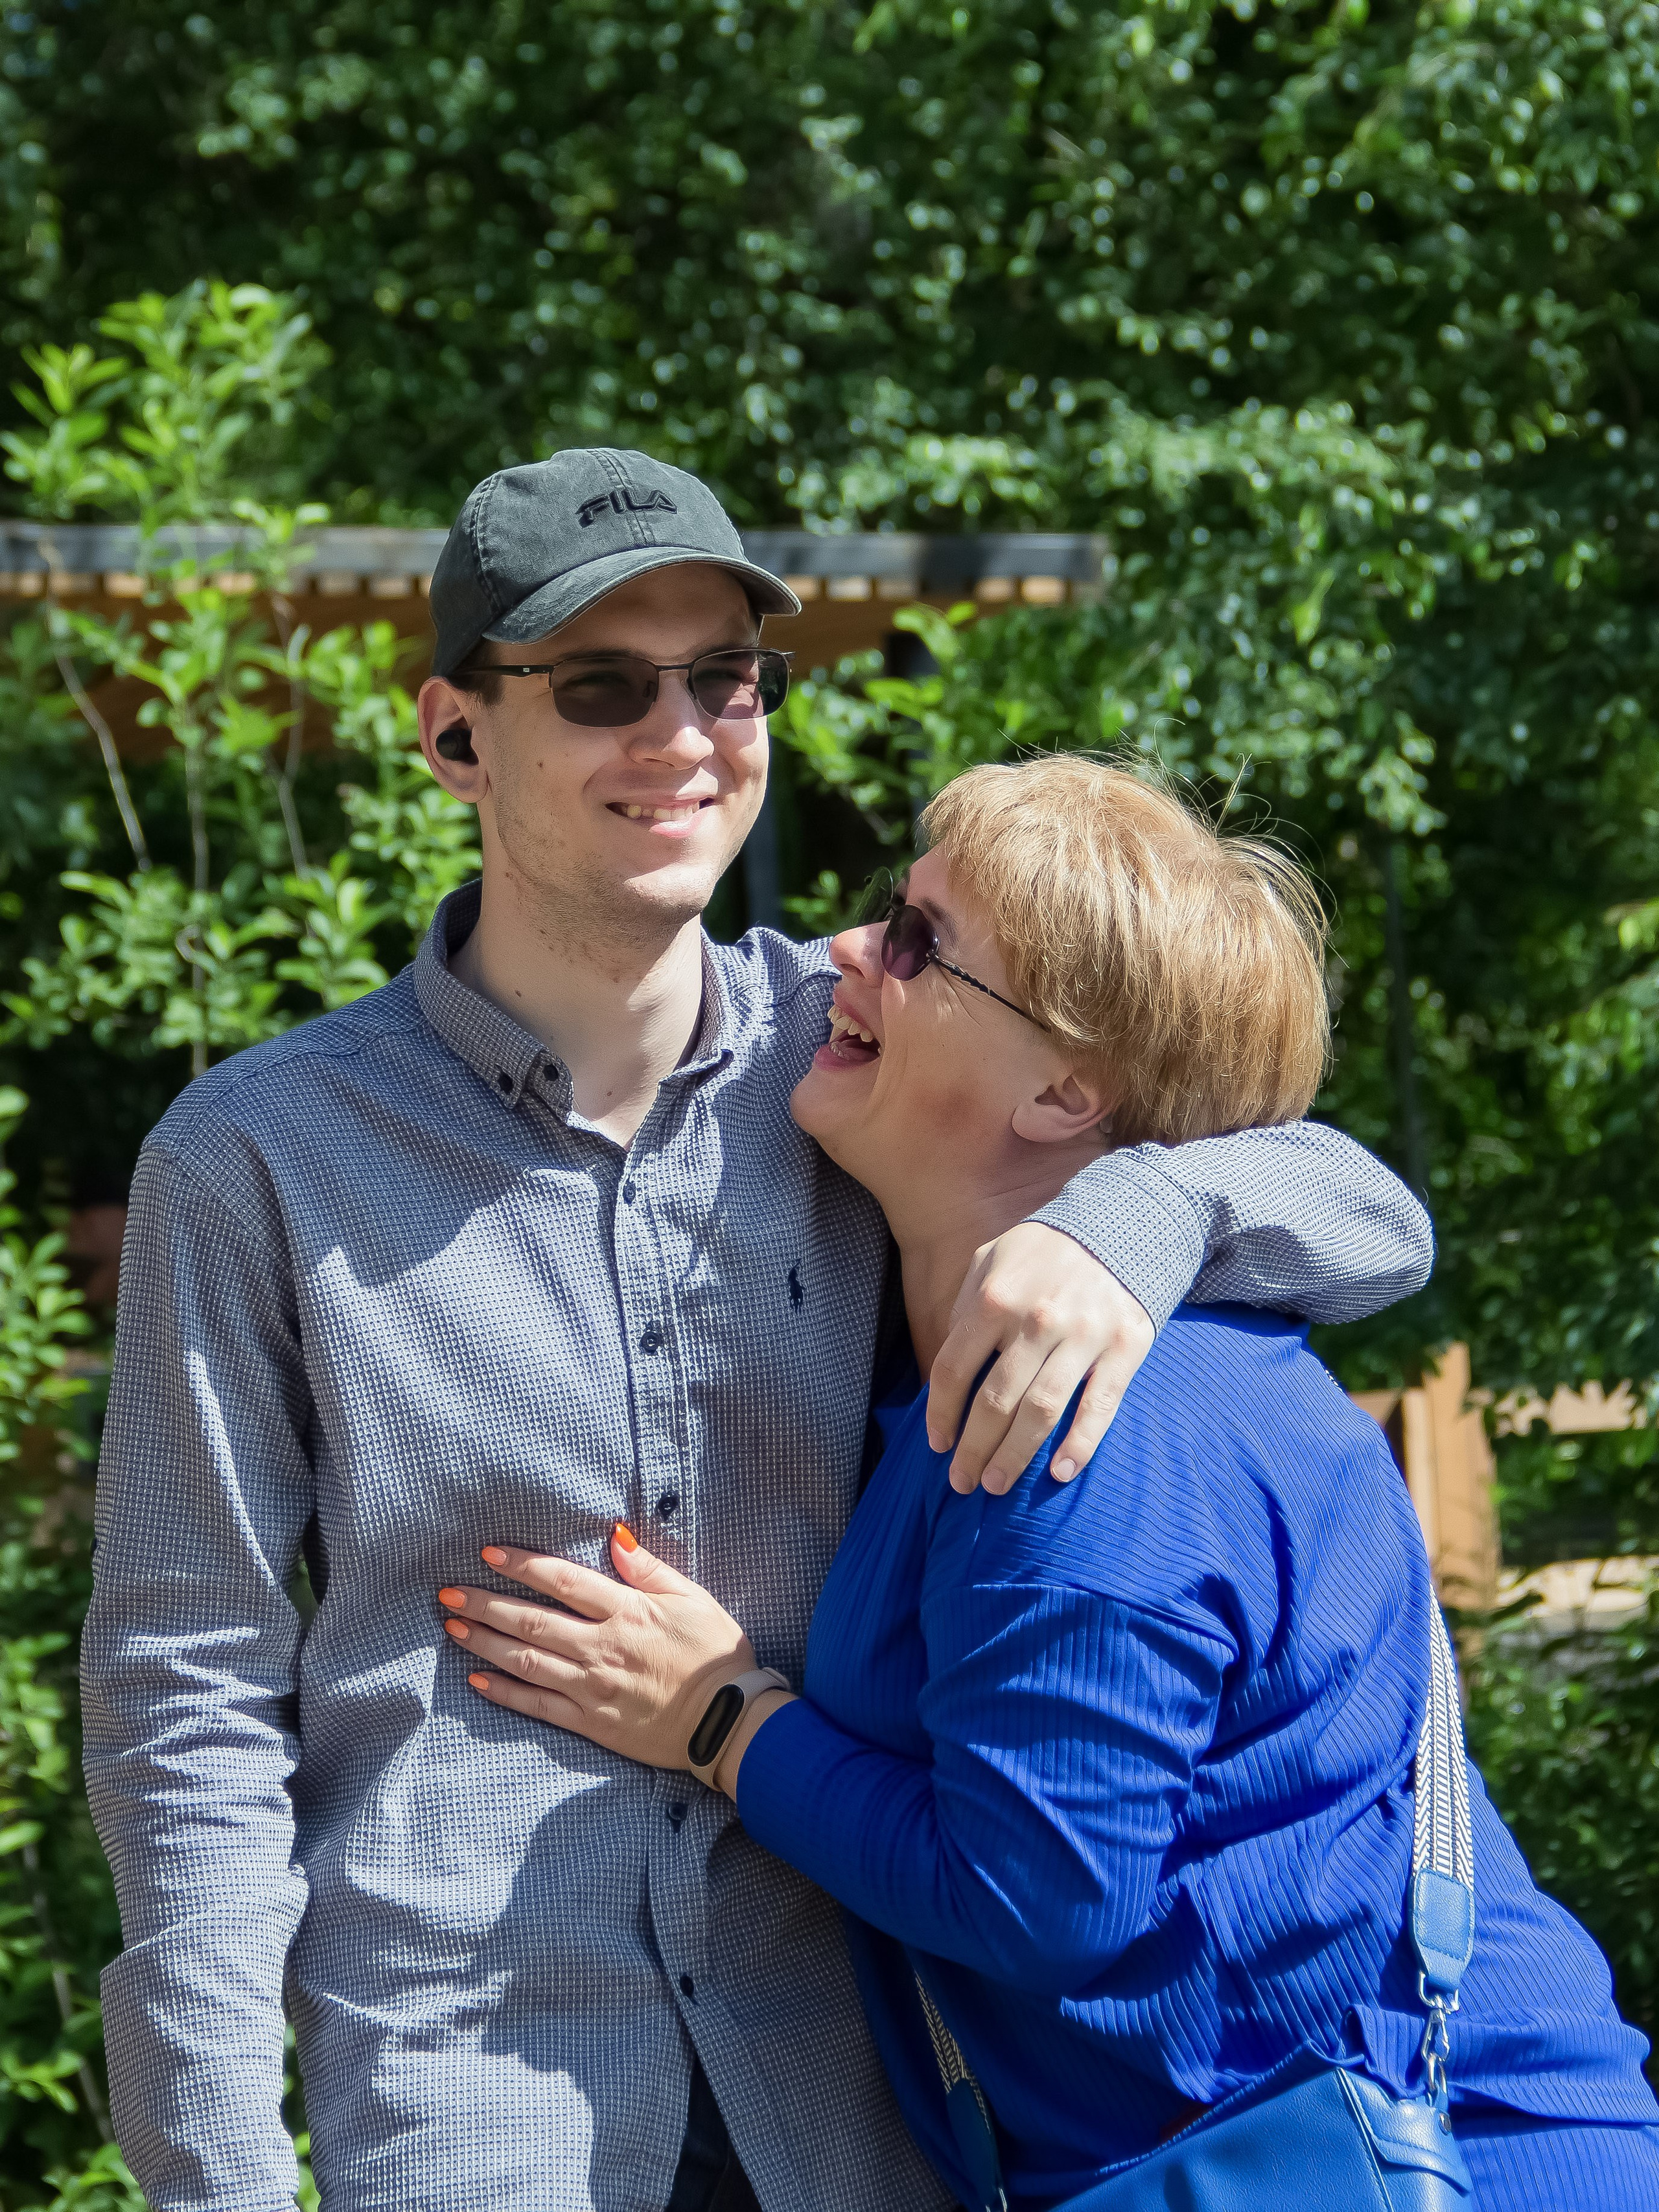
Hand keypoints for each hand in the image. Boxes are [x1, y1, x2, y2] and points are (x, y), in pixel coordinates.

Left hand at [440, 1528, 756, 1774]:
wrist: (729, 1722)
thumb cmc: (715, 1655)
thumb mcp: (693, 1599)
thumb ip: (650, 1570)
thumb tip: (615, 1537)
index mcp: (627, 1612)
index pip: (563, 1581)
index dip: (523, 1566)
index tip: (489, 1554)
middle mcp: (602, 1647)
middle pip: (532, 1620)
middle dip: (485, 1604)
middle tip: (448, 1594)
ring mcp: (592, 1687)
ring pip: (527, 1660)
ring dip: (485, 1643)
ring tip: (453, 1628)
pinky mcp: (591, 1721)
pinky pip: (539, 1705)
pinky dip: (506, 1692)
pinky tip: (478, 1680)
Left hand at [926, 1222, 1155, 1494]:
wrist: (1121, 1227)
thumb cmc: (1043, 1253)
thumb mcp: (990, 1260)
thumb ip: (965, 1309)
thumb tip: (947, 1370)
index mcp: (995, 1299)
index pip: (954, 1370)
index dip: (940, 1413)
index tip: (937, 1444)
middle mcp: (1036, 1320)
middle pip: (995, 1402)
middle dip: (973, 1449)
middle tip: (962, 1482)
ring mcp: (1083, 1336)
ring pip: (1041, 1412)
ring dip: (1014, 1456)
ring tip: (996, 1484)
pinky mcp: (1123, 1348)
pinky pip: (1099, 1406)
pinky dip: (1080, 1444)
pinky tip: (1060, 1472)